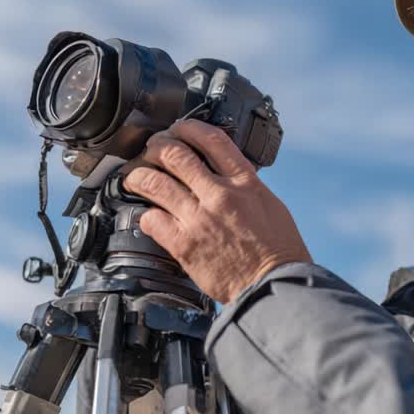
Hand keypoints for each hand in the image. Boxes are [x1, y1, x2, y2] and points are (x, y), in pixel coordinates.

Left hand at [122, 119, 311, 303]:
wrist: (272, 286)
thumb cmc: (278, 251)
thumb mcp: (270, 205)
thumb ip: (245, 186)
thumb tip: (225, 174)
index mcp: (245, 183)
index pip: (211, 139)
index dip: (188, 127)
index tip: (179, 128)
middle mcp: (220, 195)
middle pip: (175, 153)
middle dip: (157, 146)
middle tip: (152, 149)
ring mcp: (199, 218)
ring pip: (154, 182)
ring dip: (138, 176)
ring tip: (135, 178)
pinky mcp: (183, 244)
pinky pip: (150, 218)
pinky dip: (144, 214)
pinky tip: (147, 215)